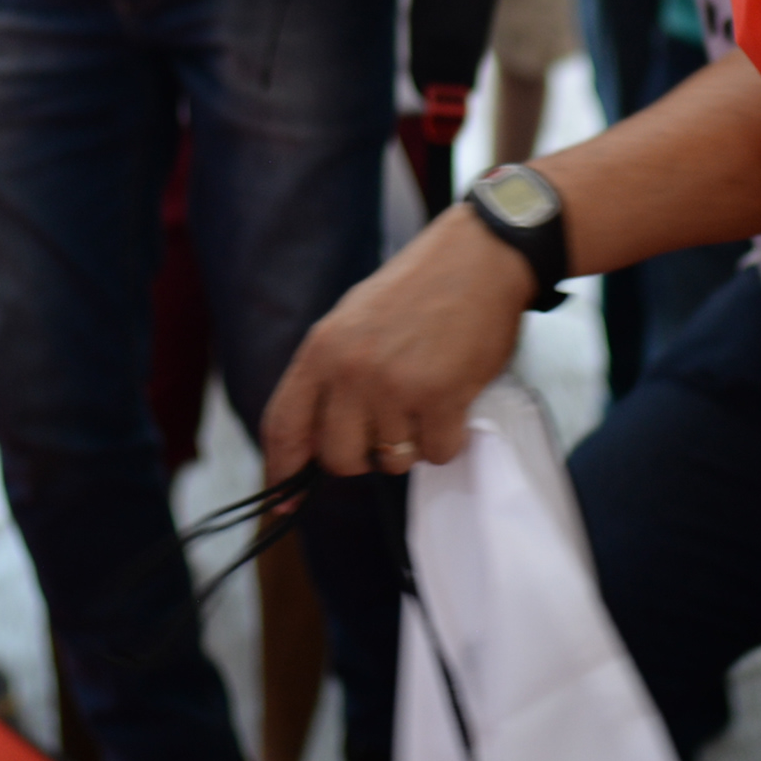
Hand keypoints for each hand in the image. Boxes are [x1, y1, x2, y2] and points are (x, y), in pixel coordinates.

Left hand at [259, 206, 535, 478]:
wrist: (478, 258)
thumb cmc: (418, 291)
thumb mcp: (353, 322)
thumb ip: (329, 376)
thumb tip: (313, 442)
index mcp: (321, 349)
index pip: (283, 425)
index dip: (281, 469)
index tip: (285, 501)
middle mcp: (351, 371)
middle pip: (339, 459)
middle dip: (363, 456)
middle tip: (387, 425)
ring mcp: (394, 386)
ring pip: (391, 461)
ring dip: (410, 443)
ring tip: (425, 398)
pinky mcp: (441, 398)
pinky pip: (436, 454)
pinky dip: (447, 439)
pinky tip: (452, 401)